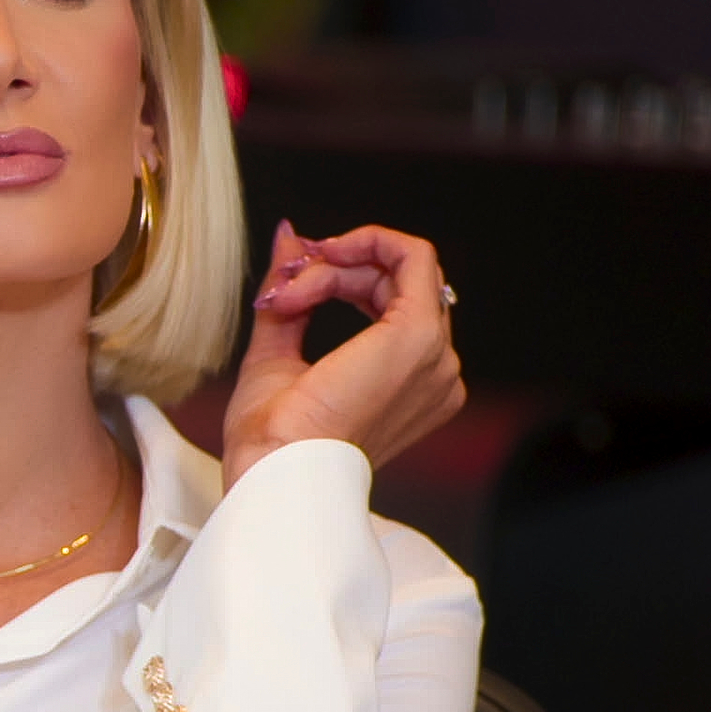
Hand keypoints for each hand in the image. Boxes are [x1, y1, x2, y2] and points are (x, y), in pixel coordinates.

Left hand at [217, 219, 465, 490]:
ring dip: (333, 268)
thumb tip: (289, 237)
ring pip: (397, 269)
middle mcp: (435, 373)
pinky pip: (411, 256)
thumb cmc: (274, 442)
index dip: (339, 279)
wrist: (276, 474)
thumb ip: (292, 293)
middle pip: (394, 285)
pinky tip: (322, 260)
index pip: (390, 306)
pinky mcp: (417, 336)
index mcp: (412, 386)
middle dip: (331, 272)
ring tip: (287, 297)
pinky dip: (365, 242)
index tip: (291, 283)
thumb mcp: (276, 351)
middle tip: (282, 290)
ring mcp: (433, 356)